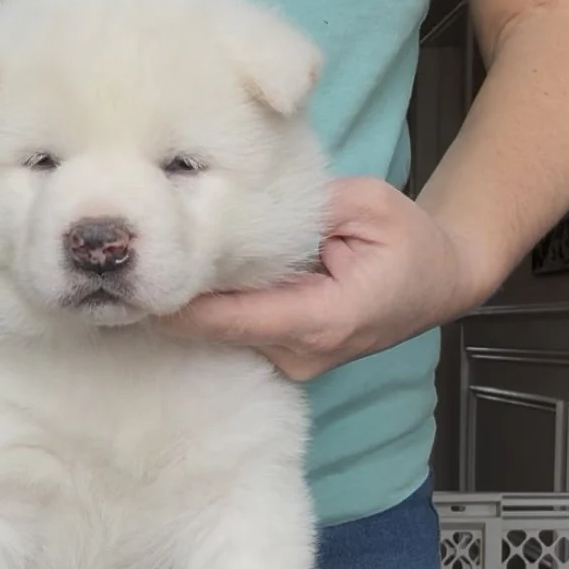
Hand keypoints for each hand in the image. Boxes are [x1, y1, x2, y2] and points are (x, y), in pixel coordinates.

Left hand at [160, 177, 485, 380]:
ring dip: (192, 303)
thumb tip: (234, 207)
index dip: (178, 303)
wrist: (440, 282)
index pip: (230, 318)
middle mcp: (302, 354)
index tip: (135, 280)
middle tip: (129, 261)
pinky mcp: (286, 359)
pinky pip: (238, 332)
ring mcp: (294, 363)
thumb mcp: (364, 205)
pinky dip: (215, 309)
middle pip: (218, 330)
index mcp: (323, 320)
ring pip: (224, 334)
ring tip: (151, 264)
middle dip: (177, 297)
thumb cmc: (409, 240)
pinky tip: (190, 279)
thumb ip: (302, 211)